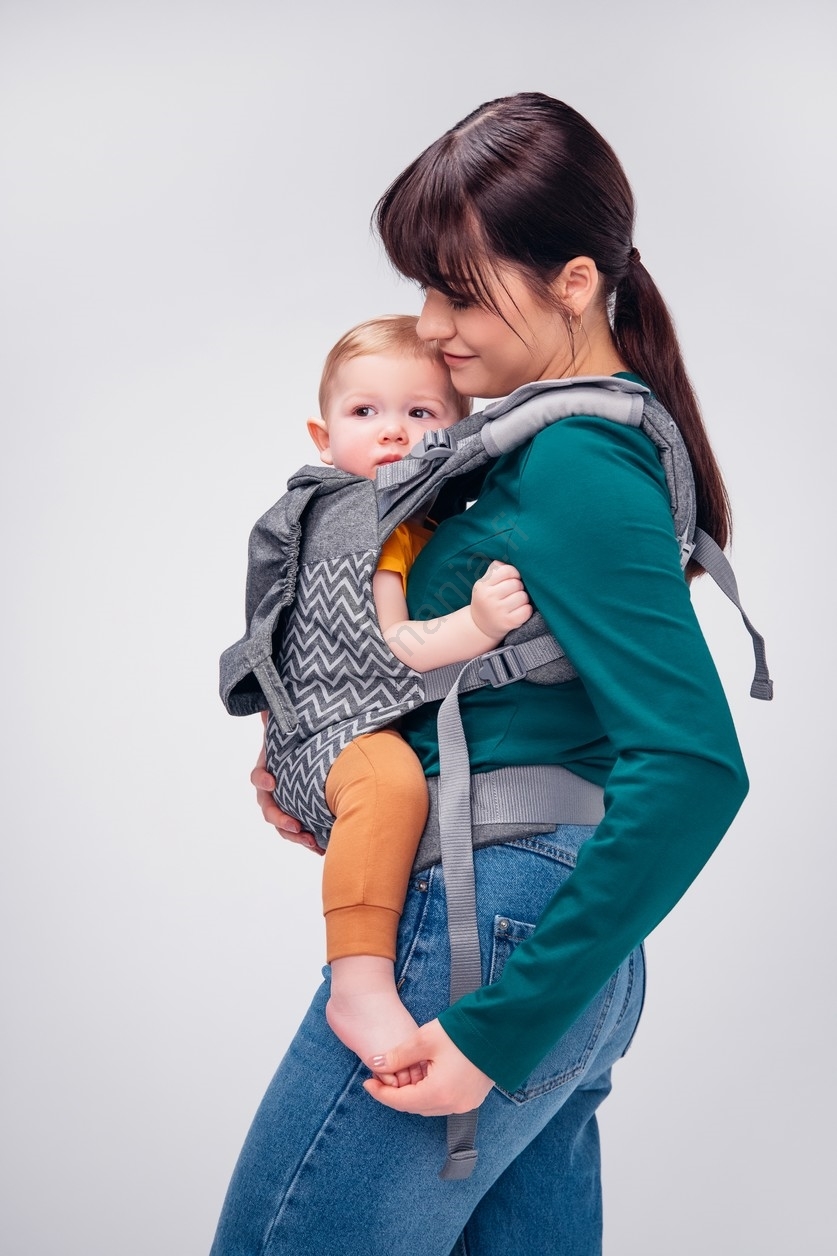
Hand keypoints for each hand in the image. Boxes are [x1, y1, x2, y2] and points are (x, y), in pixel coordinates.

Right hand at [252, 713, 322, 854]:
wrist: (310, 758)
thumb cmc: (298, 744)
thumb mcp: (291, 730)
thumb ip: (281, 718)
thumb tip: (269, 702)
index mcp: (268, 770)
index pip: (259, 777)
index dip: (263, 780)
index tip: (273, 781)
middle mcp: (272, 792)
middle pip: (269, 809)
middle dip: (281, 818)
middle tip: (295, 824)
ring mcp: (283, 807)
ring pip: (284, 827)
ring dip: (296, 836)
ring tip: (312, 841)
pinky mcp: (298, 818)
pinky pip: (299, 834)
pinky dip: (309, 841)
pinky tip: (322, 847)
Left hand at [363, 1020, 493, 1114]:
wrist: (499, 1029)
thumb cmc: (462, 1032)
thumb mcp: (425, 1039)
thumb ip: (398, 1055)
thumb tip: (376, 1063)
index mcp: (439, 1093)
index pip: (400, 1102)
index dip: (380, 1093)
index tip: (367, 1082)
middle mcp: (452, 1105)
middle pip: (414, 1106)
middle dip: (396, 1093)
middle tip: (383, 1075)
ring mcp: (465, 1104)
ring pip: (429, 1105)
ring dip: (414, 1092)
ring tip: (404, 1072)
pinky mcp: (472, 1098)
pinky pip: (444, 1101)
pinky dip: (430, 1091)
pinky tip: (425, 1074)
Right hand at [470, 561, 531, 640]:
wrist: (480, 626)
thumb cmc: (487, 599)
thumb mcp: (485, 583)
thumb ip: (496, 569)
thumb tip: (511, 556)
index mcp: (483, 585)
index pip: (507, 570)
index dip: (514, 573)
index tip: (513, 579)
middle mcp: (488, 598)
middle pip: (517, 584)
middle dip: (519, 587)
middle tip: (514, 593)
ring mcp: (498, 611)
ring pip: (523, 597)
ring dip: (523, 599)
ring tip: (515, 602)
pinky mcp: (508, 623)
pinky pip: (527, 611)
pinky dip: (526, 610)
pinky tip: (519, 611)